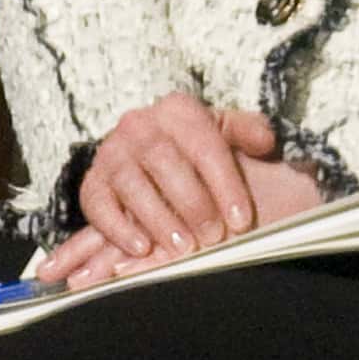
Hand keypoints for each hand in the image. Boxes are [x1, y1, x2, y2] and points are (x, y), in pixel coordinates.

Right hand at [64, 93, 282, 265]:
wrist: (142, 150)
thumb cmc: (193, 148)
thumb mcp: (223, 132)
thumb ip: (247, 133)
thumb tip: (266, 142)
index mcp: (178, 111)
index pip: (205, 145)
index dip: (225, 184)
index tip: (241, 219)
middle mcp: (140, 125)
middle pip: (166, 162)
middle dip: (192, 204)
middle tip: (213, 237)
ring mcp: (111, 153)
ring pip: (132, 185)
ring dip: (158, 219)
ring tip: (182, 247)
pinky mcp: (92, 183)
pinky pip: (98, 206)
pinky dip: (118, 229)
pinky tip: (141, 248)